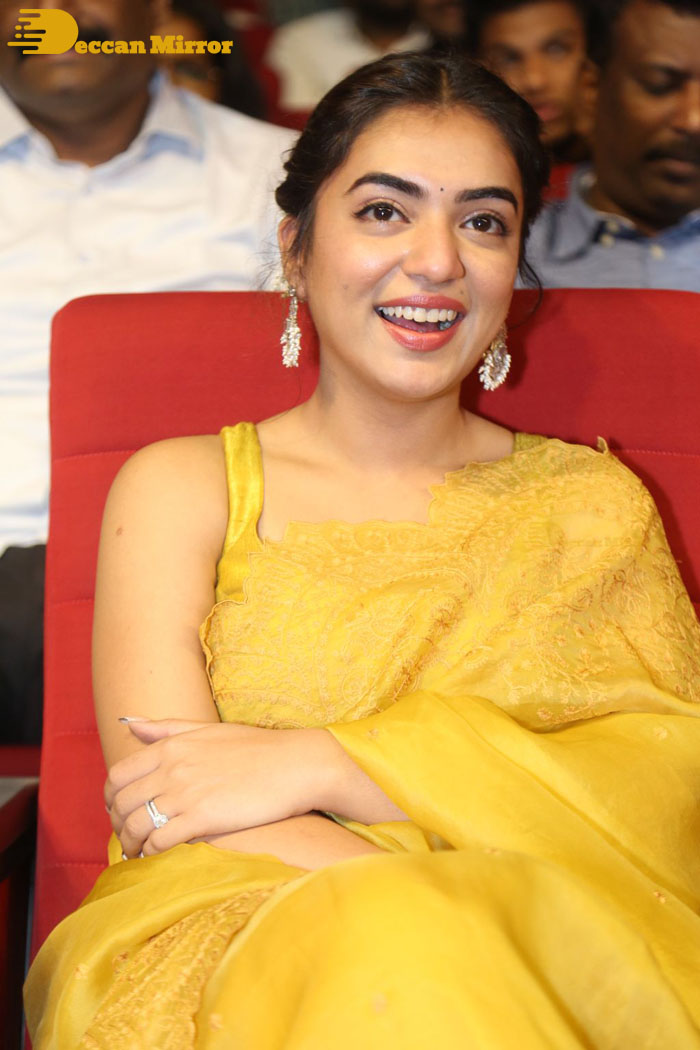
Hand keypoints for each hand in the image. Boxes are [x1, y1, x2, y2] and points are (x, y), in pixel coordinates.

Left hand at [105, 718, 328, 857]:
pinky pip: (160, 841)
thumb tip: (129, 722)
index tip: (120, 810)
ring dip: (131, 843)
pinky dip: (151, 852)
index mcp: (172, 746)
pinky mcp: (203, 817)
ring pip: (136, 825)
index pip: (118, 774)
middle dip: (118, 824)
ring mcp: (187, 793)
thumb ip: (166, 728)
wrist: (297, 764)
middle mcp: (173, 767)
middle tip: (128, 836)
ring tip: (139, 851)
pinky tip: (158, 855)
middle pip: (121, 803)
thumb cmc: (257, 747)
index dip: (112, 798)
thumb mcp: (208, 729)